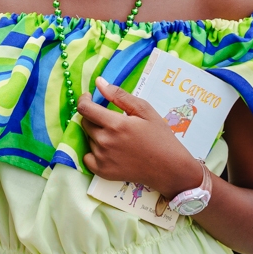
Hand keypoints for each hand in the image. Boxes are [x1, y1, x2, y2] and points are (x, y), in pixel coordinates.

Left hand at [79, 79, 198, 198]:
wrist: (168, 168)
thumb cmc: (160, 137)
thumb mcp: (145, 110)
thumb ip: (119, 95)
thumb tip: (99, 82)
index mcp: (115, 124)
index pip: (85, 108)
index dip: (84, 100)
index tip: (90, 98)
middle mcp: (105, 141)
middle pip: (85, 123)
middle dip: (93, 117)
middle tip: (111, 120)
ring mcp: (102, 158)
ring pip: (88, 139)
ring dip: (96, 134)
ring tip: (116, 137)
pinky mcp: (102, 171)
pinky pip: (87, 157)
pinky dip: (94, 152)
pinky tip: (109, 151)